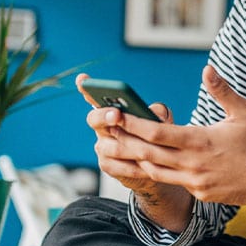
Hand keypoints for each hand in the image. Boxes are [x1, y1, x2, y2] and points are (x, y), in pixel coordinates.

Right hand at [75, 74, 190, 223]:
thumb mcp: (162, 121)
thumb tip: (154, 113)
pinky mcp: (107, 165)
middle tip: (116, 114)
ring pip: (109, 145)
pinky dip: (133, 165)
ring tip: (143, 145)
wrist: (159, 165)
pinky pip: (117, 165)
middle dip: (104, 116)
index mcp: (112, 111)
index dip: (86, 88)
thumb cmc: (157, 137)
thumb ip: (158, 113)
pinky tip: (146, 165)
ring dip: (127, 145)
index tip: (83, 79)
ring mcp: (102, 147)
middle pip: (94, 119)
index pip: (94, 97)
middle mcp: (102, 127)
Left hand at [119, 66, 245, 205]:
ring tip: (117, 147)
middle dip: (124, 142)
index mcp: (200, 141)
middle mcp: (193, 164)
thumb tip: (207, 70)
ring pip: (155, 171)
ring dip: (135, 159)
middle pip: (147, 154)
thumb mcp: (244, 112)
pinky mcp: (201, 193)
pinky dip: (158, 171)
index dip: (132, 124)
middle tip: (104, 132)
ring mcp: (196, 182)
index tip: (115, 115)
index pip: (156, 133)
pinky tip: (149, 162)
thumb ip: (222, 91)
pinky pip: (173, 182)